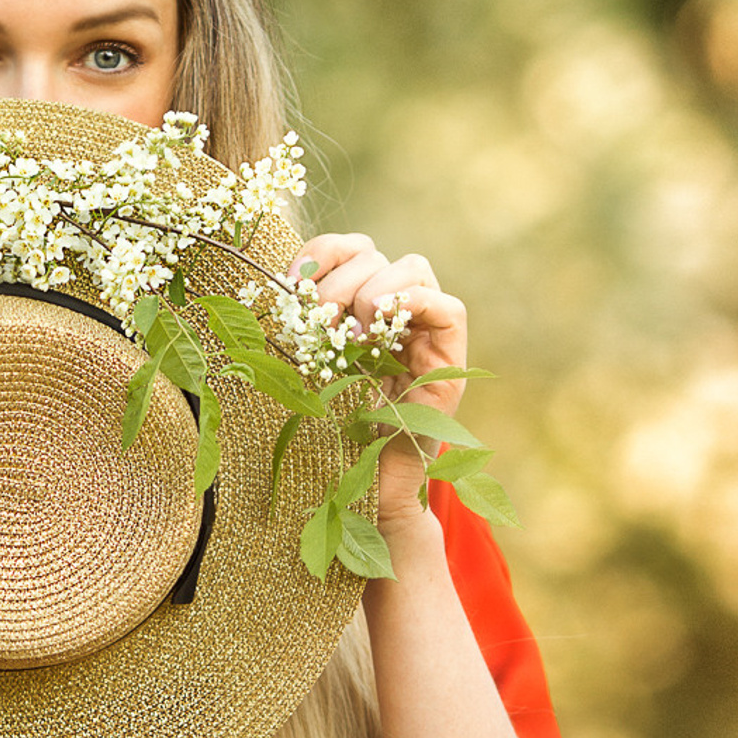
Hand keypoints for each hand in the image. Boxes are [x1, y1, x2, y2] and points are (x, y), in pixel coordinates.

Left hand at [291, 233, 469, 542]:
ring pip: (413, 267)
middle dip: (339, 279)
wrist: (365, 489)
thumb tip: (287, 281)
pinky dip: (413, 301)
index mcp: (359, 306)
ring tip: (350, 331)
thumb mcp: (309, 364)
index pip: (351, 249)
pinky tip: (378, 324)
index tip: (292, 279)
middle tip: (320, 319)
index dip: (322, 252)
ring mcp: (426, 332)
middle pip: (376, 255)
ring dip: (372, 288)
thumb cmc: (332, 430)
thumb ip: (307, 323)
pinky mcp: (450, 360)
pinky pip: (448, 307)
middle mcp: (395, 312)